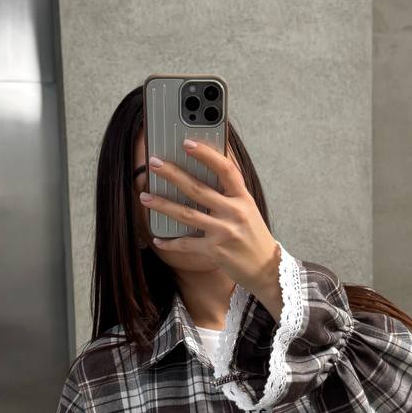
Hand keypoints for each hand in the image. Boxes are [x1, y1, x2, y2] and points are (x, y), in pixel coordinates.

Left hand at [140, 138, 280, 300]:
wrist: (267, 269)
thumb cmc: (254, 237)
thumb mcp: (249, 210)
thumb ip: (230, 195)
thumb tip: (205, 175)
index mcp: (243, 198)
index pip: (225, 169)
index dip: (206, 154)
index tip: (187, 143)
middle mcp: (234, 212)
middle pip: (198, 189)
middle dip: (173, 174)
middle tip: (154, 163)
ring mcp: (224, 232)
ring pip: (187, 214)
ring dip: (162, 204)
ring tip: (144, 196)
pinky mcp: (215, 251)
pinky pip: (186, 243)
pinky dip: (170, 242)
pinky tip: (157, 238)